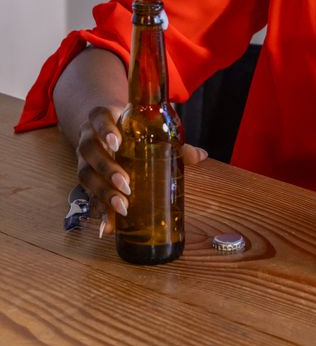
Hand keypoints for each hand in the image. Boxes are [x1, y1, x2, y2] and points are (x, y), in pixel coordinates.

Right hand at [75, 106, 206, 236]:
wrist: (103, 127)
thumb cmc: (129, 128)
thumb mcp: (146, 128)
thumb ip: (172, 141)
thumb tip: (201, 155)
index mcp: (103, 118)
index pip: (98, 118)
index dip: (104, 130)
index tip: (117, 143)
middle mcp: (89, 137)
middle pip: (90, 151)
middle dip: (107, 169)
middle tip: (126, 184)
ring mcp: (84, 158)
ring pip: (85, 174)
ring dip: (102, 193)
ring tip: (122, 208)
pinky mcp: (87, 178)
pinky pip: (88, 195)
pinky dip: (98, 211)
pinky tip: (107, 227)